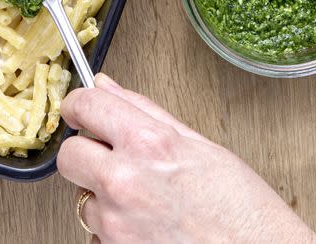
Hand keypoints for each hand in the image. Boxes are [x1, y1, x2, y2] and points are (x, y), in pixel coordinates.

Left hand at [57, 74, 315, 242]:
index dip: (79, 104)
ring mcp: (117, 224)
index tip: (81, 109)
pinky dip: (114, 230)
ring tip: (147, 201)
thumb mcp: (201, 146)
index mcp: (148, 144)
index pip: (86, 105)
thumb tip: (106, 86)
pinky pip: (97, 234)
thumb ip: (144, 112)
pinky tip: (148, 226)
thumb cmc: (246, 213)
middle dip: (85, 153)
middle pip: (69, 155)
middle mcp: (124, 182)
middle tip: (111, 158)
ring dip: (103, 197)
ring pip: (83, 199)